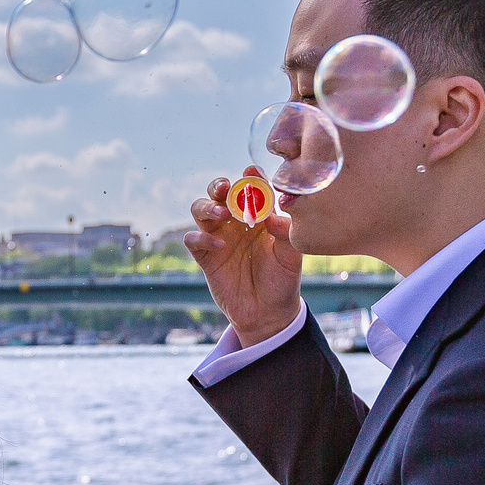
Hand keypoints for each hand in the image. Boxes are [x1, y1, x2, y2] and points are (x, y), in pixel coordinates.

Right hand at [182, 173, 302, 346]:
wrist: (268, 313)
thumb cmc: (283, 280)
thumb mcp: (291, 256)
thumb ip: (284, 233)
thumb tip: (271, 216)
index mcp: (259, 216)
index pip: (252, 189)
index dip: (250, 177)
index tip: (251, 171)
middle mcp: (236, 222)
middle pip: (219, 193)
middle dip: (219, 185)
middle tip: (226, 187)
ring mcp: (218, 237)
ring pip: (201, 209)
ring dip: (207, 206)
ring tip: (221, 213)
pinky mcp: (205, 257)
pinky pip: (193, 239)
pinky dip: (200, 237)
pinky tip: (218, 245)